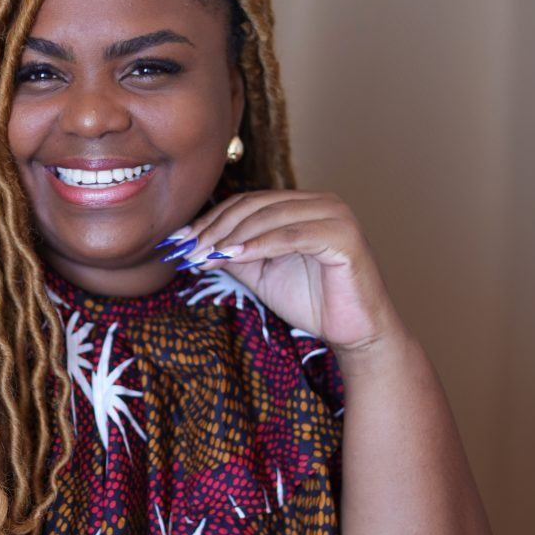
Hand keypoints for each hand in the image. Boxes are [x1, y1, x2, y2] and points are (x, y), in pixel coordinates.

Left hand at [164, 190, 405, 355]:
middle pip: (254, 206)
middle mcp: (320, 202)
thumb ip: (233, 254)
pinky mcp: (344, 236)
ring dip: (231, 237)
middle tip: (187, 251)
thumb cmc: (312, 301)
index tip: (180, 241)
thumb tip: (194, 244)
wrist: (354, 332)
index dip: (210, 220)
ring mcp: (335, 215)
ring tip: (204, 257)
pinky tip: (233, 257)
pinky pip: (292, 236)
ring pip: (270, 217)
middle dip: (215, 229)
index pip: (246, 203)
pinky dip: (259, 245)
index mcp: (302, 204)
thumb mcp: (261, 273)